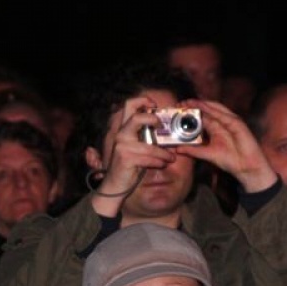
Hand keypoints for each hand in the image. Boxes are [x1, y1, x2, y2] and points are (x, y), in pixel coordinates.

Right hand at [89, 95, 176, 216]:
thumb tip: (162, 129)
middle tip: (161, 125)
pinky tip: (162, 164)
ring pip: (149, 146)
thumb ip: (143, 136)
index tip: (154, 105)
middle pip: (136, 116)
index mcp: (122, 129)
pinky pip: (149, 158)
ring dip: (163, 153)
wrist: (115, 185)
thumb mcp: (135, 147)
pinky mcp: (126, 158)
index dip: (142, 101)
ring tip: (171, 157)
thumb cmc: (128, 166)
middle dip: (151, 118)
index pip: (128, 105)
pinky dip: (158, 161)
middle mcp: (120, 135)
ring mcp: (122, 146)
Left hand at [174, 100, 276, 192]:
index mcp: (216, 128)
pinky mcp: (237, 123)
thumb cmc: (231, 161)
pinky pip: (223, 114)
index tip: (178, 110)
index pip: (201, 116)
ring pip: (215, 108)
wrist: (246, 168)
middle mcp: (222, 122)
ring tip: (189, 102)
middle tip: (180, 103)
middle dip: (194, 105)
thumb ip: (193, 151)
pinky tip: (203, 107)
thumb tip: (177, 149)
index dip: (190, 112)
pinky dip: (213, 110)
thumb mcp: (207, 154)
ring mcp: (230, 121)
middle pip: (207, 109)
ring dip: (202, 104)